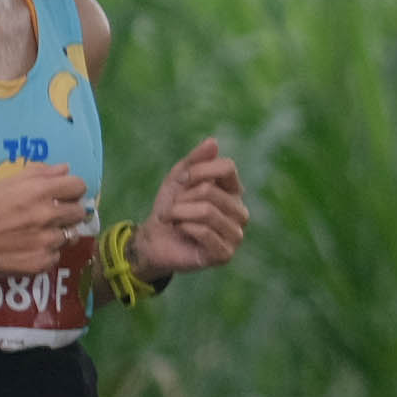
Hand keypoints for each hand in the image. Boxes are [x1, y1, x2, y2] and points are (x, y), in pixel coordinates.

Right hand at [0, 164, 98, 279]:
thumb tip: (65, 169)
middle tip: (52, 215)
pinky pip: (56, 255)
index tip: (64, 194)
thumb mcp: (7, 184)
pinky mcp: (42, 263)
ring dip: (58, 234)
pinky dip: (47, 252)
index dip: (72, 190)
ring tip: (38, 234)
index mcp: (40, 191)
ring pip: (70, 236)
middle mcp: (48, 215)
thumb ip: (39, 174)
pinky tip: (29, 249)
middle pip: (79, 212)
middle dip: (68, 211)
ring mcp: (47, 242)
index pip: (79, 186)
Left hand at [127, 137, 249, 281]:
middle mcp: (240, 213)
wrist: (155, 238)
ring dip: (180, 213)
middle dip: (182, 197)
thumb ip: (196, 160)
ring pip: (207, 212)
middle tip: (173, 208)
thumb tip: (213, 142)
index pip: (227, 168)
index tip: (182, 180)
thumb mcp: (179, 177)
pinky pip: (204, 232)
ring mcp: (236, 235)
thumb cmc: (171, 206)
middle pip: (210, 191)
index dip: (198, 171)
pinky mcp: (225, 254)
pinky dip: (185, 228)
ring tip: (173, 219)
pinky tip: (181, 231)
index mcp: (234, 191)